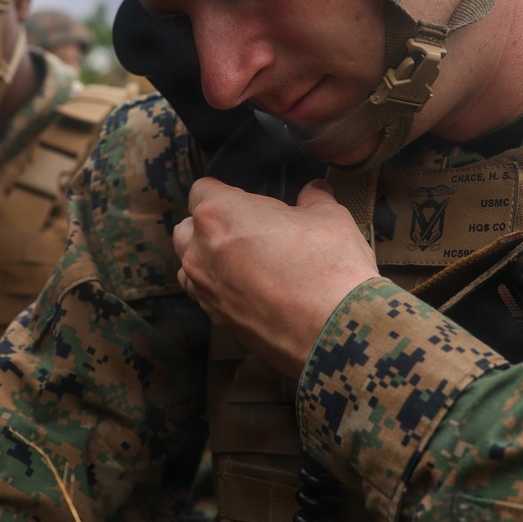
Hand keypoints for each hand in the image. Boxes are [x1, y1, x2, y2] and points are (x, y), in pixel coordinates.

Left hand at [172, 177, 378, 374]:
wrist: (336, 332)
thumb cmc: (330, 268)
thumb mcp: (329, 218)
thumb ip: (314, 199)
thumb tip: (314, 191)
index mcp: (219, 215)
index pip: (202, 189)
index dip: (225, 191)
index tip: (245, 198)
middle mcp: (201, 253)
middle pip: (187, 228)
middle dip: (209, 224)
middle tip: (246, 228)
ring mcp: (206, 291)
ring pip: (189, 266)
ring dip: (208, 259)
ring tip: (244, 261)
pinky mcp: (219, 321)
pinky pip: (207, 297)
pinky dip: (221, 290)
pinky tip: (252, 290)